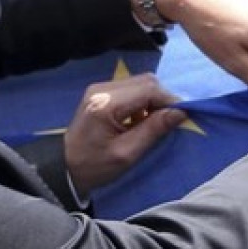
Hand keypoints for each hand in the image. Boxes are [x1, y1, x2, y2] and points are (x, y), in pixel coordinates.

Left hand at [64, 74, 187, 195]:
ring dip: (153, 99)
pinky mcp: (101, 92)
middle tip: (171, 121)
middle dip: (163, 99)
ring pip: (140, 83)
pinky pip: (131, 89)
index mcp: (106, 104)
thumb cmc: (94, 166)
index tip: (184, 116)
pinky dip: (143, 101)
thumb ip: (153, 130)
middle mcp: (102, 88)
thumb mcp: (126, 154)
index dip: (170, 100)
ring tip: (156, 122)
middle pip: (145, 81)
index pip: (148, 89)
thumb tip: (181, 112)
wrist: (63, 167)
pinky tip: (141, 119)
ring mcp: (100, 88)